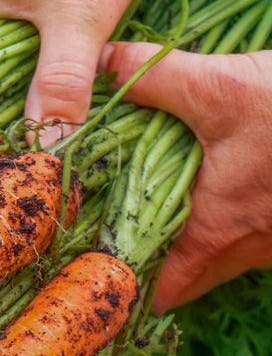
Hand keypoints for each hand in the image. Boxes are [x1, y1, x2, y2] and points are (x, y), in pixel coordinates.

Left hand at [100, 42, 271, 312]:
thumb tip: (103, 63)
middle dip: (156, 268)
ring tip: (158, 215)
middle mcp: (245, 253)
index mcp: (212, 236)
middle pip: (187, 283)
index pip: (159, 292)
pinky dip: (229, 230)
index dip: (129, 287)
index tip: (102, 272)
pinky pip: (252, 244)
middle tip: (122, 240)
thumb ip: (154, 79)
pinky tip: (217, 195)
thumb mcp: (221, 88)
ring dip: (193, 248)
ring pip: (221, 264)